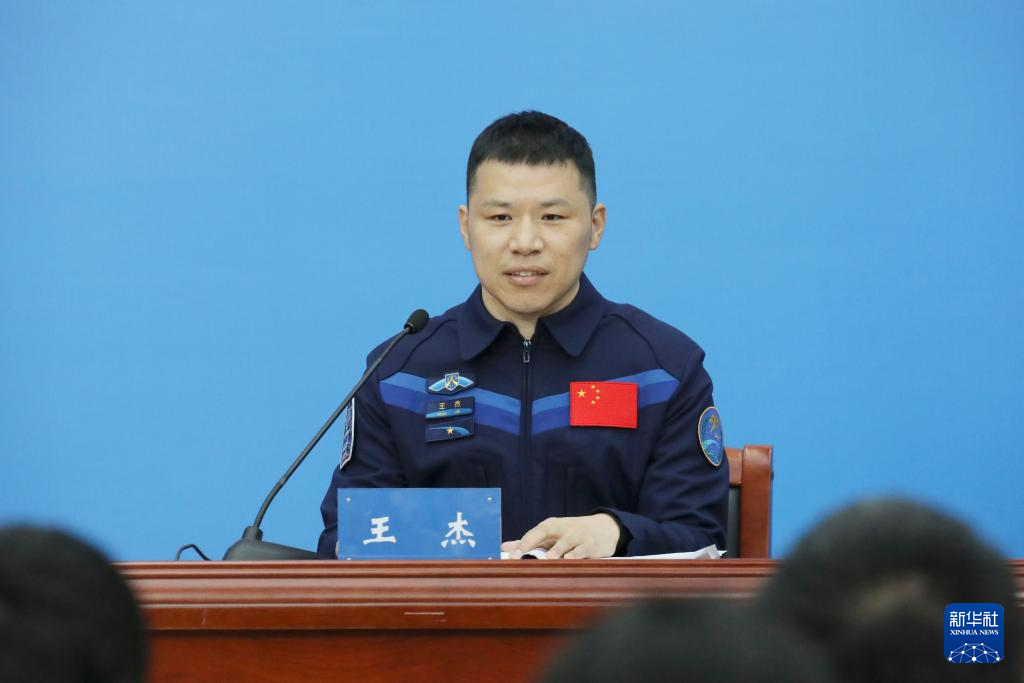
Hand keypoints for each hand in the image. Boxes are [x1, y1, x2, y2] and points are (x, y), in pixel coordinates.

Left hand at [501, 513, 620, 558]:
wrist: (604, 528)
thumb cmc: (571, 534)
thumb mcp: (551, 535)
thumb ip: (529, 542)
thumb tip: (504, 548)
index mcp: (550, 526)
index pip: (533, 533)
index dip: (521, 544)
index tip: (510, 556)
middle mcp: (562, 529)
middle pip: (545, 531)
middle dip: (531, 542)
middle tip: (519, 555)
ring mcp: (577, 536)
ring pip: (565, 541)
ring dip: (556, 550)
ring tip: (547, 558)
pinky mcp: (590, 545)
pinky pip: (583, 549)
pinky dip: (576, 554)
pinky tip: (569, 560)